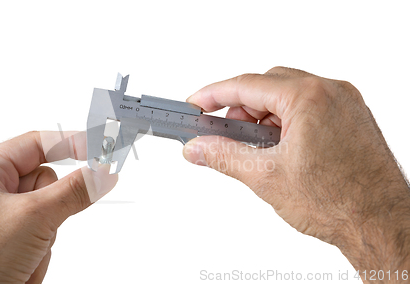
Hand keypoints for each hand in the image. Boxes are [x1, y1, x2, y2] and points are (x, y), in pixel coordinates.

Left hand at [0, 131, 117, 283]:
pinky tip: (23, 263)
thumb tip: (102, 173)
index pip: (36, 144)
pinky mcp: (11, 243)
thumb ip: (75, 191)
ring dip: (46, 234)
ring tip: (25, 250)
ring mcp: (2, 220)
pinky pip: (44, 235)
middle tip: (44, 220)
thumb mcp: (33, 217)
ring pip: (49, 211)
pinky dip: (41, 251)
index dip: (70, 143)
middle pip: (46, 181)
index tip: (99, 147)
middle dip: (51, 206)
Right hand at [182, 67, 409, 277]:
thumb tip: (198, 148)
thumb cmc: (339, 202)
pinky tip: (275, 147)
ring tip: (251, 145)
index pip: (247, 84)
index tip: (196, 104)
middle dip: (239, 107)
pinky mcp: (350, 117)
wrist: (380, 224)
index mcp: (310, 97)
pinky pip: (307, 107)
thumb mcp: (265, 177)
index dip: (213, 95)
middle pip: (268, 86)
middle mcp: (330, 92)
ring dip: (262, 115)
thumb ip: (223, 156)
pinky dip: (285, 121)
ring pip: (288, 96)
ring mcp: (344, 104)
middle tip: (220, 131)